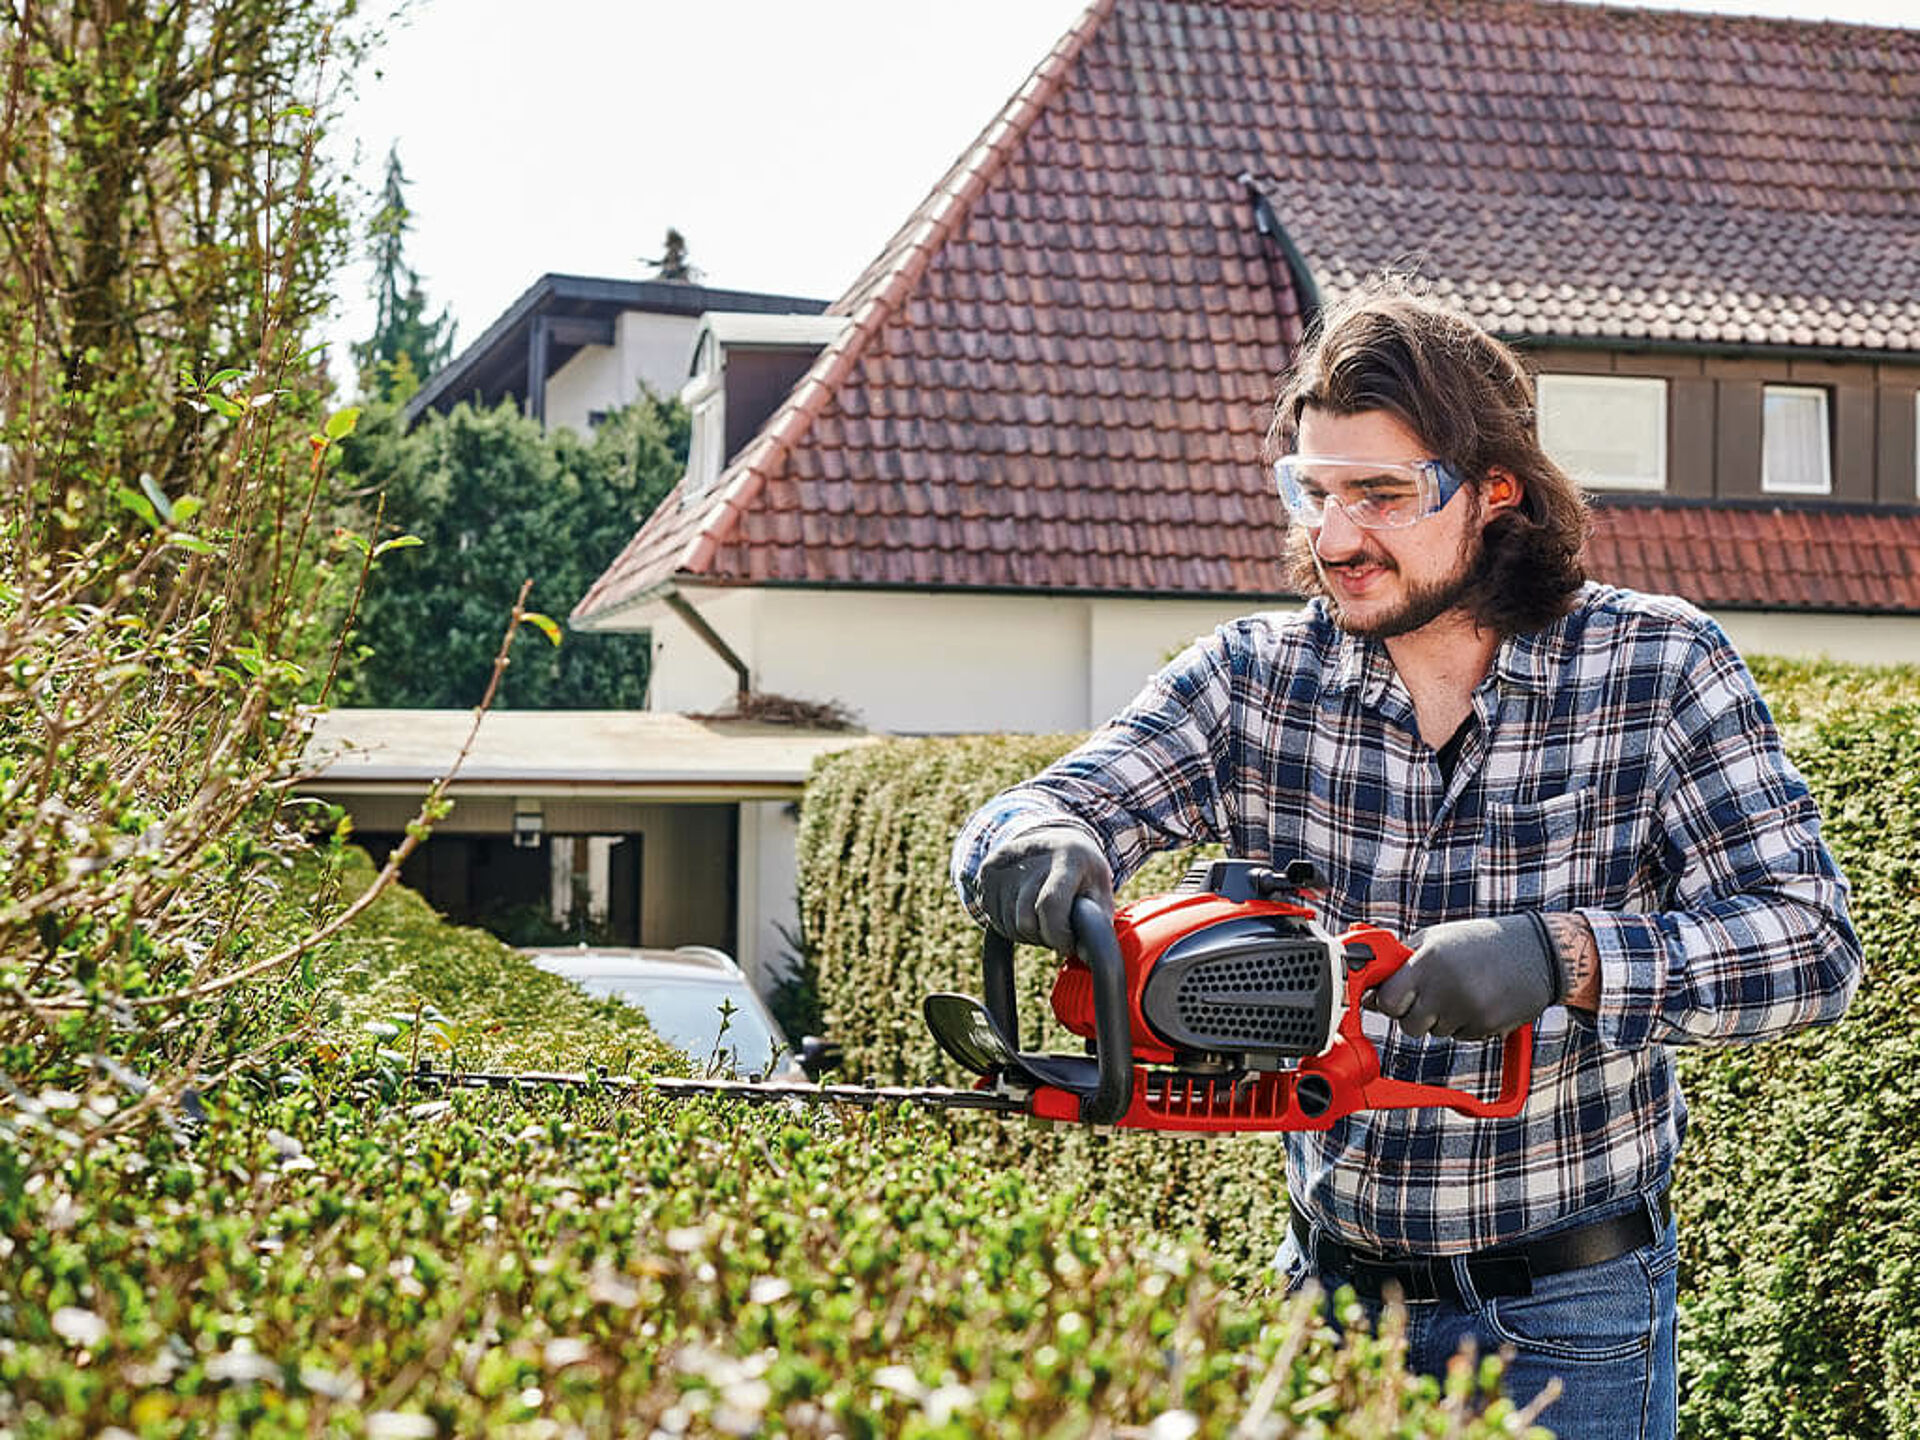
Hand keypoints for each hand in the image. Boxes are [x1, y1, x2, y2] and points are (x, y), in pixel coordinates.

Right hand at [977, 825, 1113, 953]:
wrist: (1054, 835)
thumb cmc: (1082, 870)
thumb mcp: (1100, 890)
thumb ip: (1097, 925)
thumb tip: (1086, 958)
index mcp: (1067, 857)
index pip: (1050, 904)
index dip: (1058, 935)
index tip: (1068, 944)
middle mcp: (1032, 855)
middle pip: (1026, 921)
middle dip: (1044, 937)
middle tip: (1058, 929)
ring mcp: (1004, 861)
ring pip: (1009, 925)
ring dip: (1028, 933)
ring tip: (1042, 916)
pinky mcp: (986, 870)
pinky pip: (994, 920)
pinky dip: (1010, 925)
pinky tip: (1025, 909)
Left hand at [1368, 914, 1560, 1038]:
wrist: (1537, 951)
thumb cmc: (1478, 942)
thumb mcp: (1435, 939)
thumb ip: (1399, 963)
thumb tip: (1368, 993)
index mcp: (1427, 961)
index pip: (1388, 1001)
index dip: (1388, 1002)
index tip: (1394, 995)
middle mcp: (1446, 988)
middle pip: (1408, 1025)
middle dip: (1412, 1014)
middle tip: (1429, 994)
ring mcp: (1468, 1010)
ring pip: (1435, 1032)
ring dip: (1440, 1018)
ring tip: (1460, 990)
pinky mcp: (1487, 1026)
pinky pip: (1460, 1036)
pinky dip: (1464, 1023)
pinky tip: (1478, 1000)